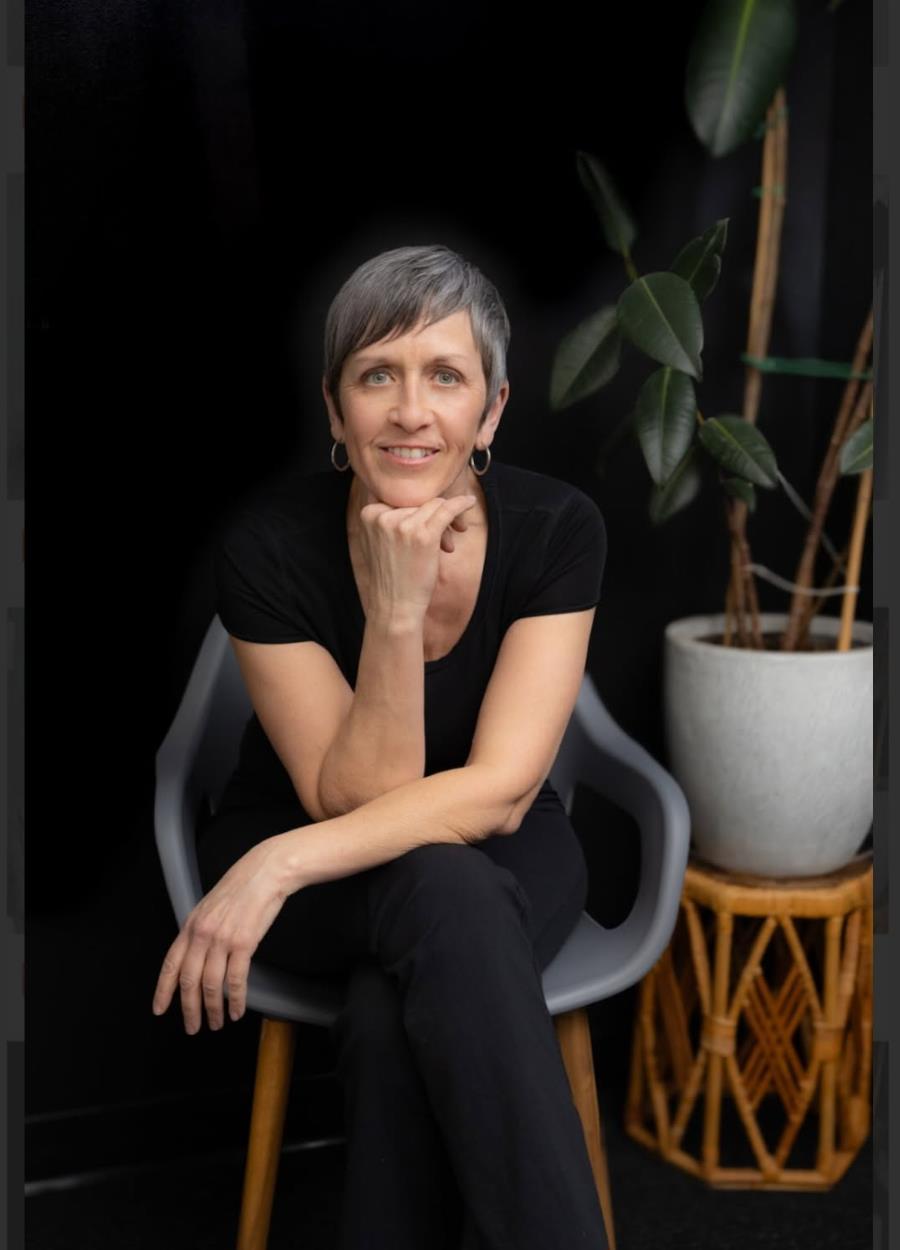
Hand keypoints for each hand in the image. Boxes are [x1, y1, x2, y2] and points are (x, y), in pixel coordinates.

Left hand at [151, 837, 290, 1032]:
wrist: (266, 872)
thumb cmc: (242, 887)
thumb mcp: (210, 906)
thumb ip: (200, 930)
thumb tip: (195, 955)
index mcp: (191, 925)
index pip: (170, 965)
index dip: (163, 991)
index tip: (159, 1009)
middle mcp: (202, 934)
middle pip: (189, 981)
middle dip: (189, 1009)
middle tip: (192, 1027)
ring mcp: (222, 939)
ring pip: (211, 985)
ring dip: (213, 1009)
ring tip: (217, 1022)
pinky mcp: (244, 943)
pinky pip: (237, 980)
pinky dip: (236, 999)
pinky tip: (237, 1009)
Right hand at [356, 493, 478, 617]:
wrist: (395, 605)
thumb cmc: (392, 575)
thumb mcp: (382, 541)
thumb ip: (392, 517)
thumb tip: (423, 497)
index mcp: (369, 513)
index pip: (402, 496)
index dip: (418, 508)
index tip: (428, 523)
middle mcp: (383, 515)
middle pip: (419, 500)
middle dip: (433, 515)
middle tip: (443, 537)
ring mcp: (403, 524)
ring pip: (434, 505)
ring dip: (446, 519)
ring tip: (446, 543)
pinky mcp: (424, 535)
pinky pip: (447, 510)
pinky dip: (461, 505)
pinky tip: (470, 502)